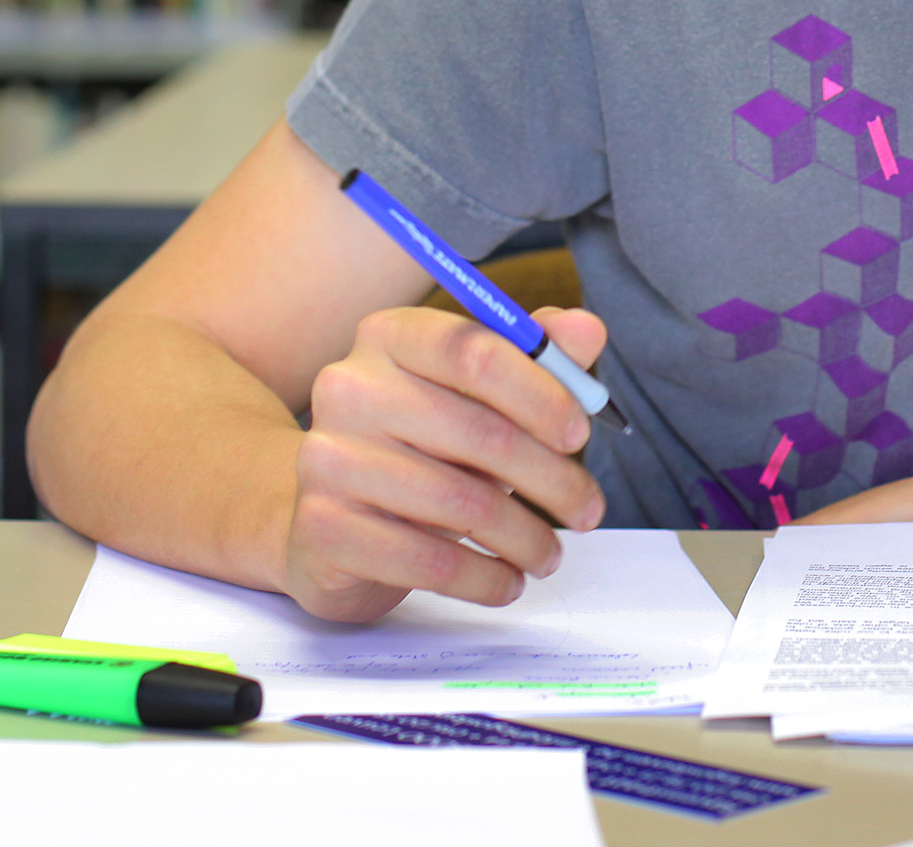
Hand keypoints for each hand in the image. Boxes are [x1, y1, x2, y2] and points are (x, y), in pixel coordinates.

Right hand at [281, 305, 608, 621]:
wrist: (325, 520)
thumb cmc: (417, 450)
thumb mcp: (475, 398)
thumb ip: (533, 359)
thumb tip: (587, 329)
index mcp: (388, 336)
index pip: (475, 352)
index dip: (541, 393)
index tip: (580, 434)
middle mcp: (349, 387)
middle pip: (480, 432)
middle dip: (553, 479)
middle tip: (589, 510)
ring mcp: (327, 459)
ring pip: (462, 504)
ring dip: (526, 538)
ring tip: (548, 555)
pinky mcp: (323, 529)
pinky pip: (430, 561)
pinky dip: (486, 579)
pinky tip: (507, 582)